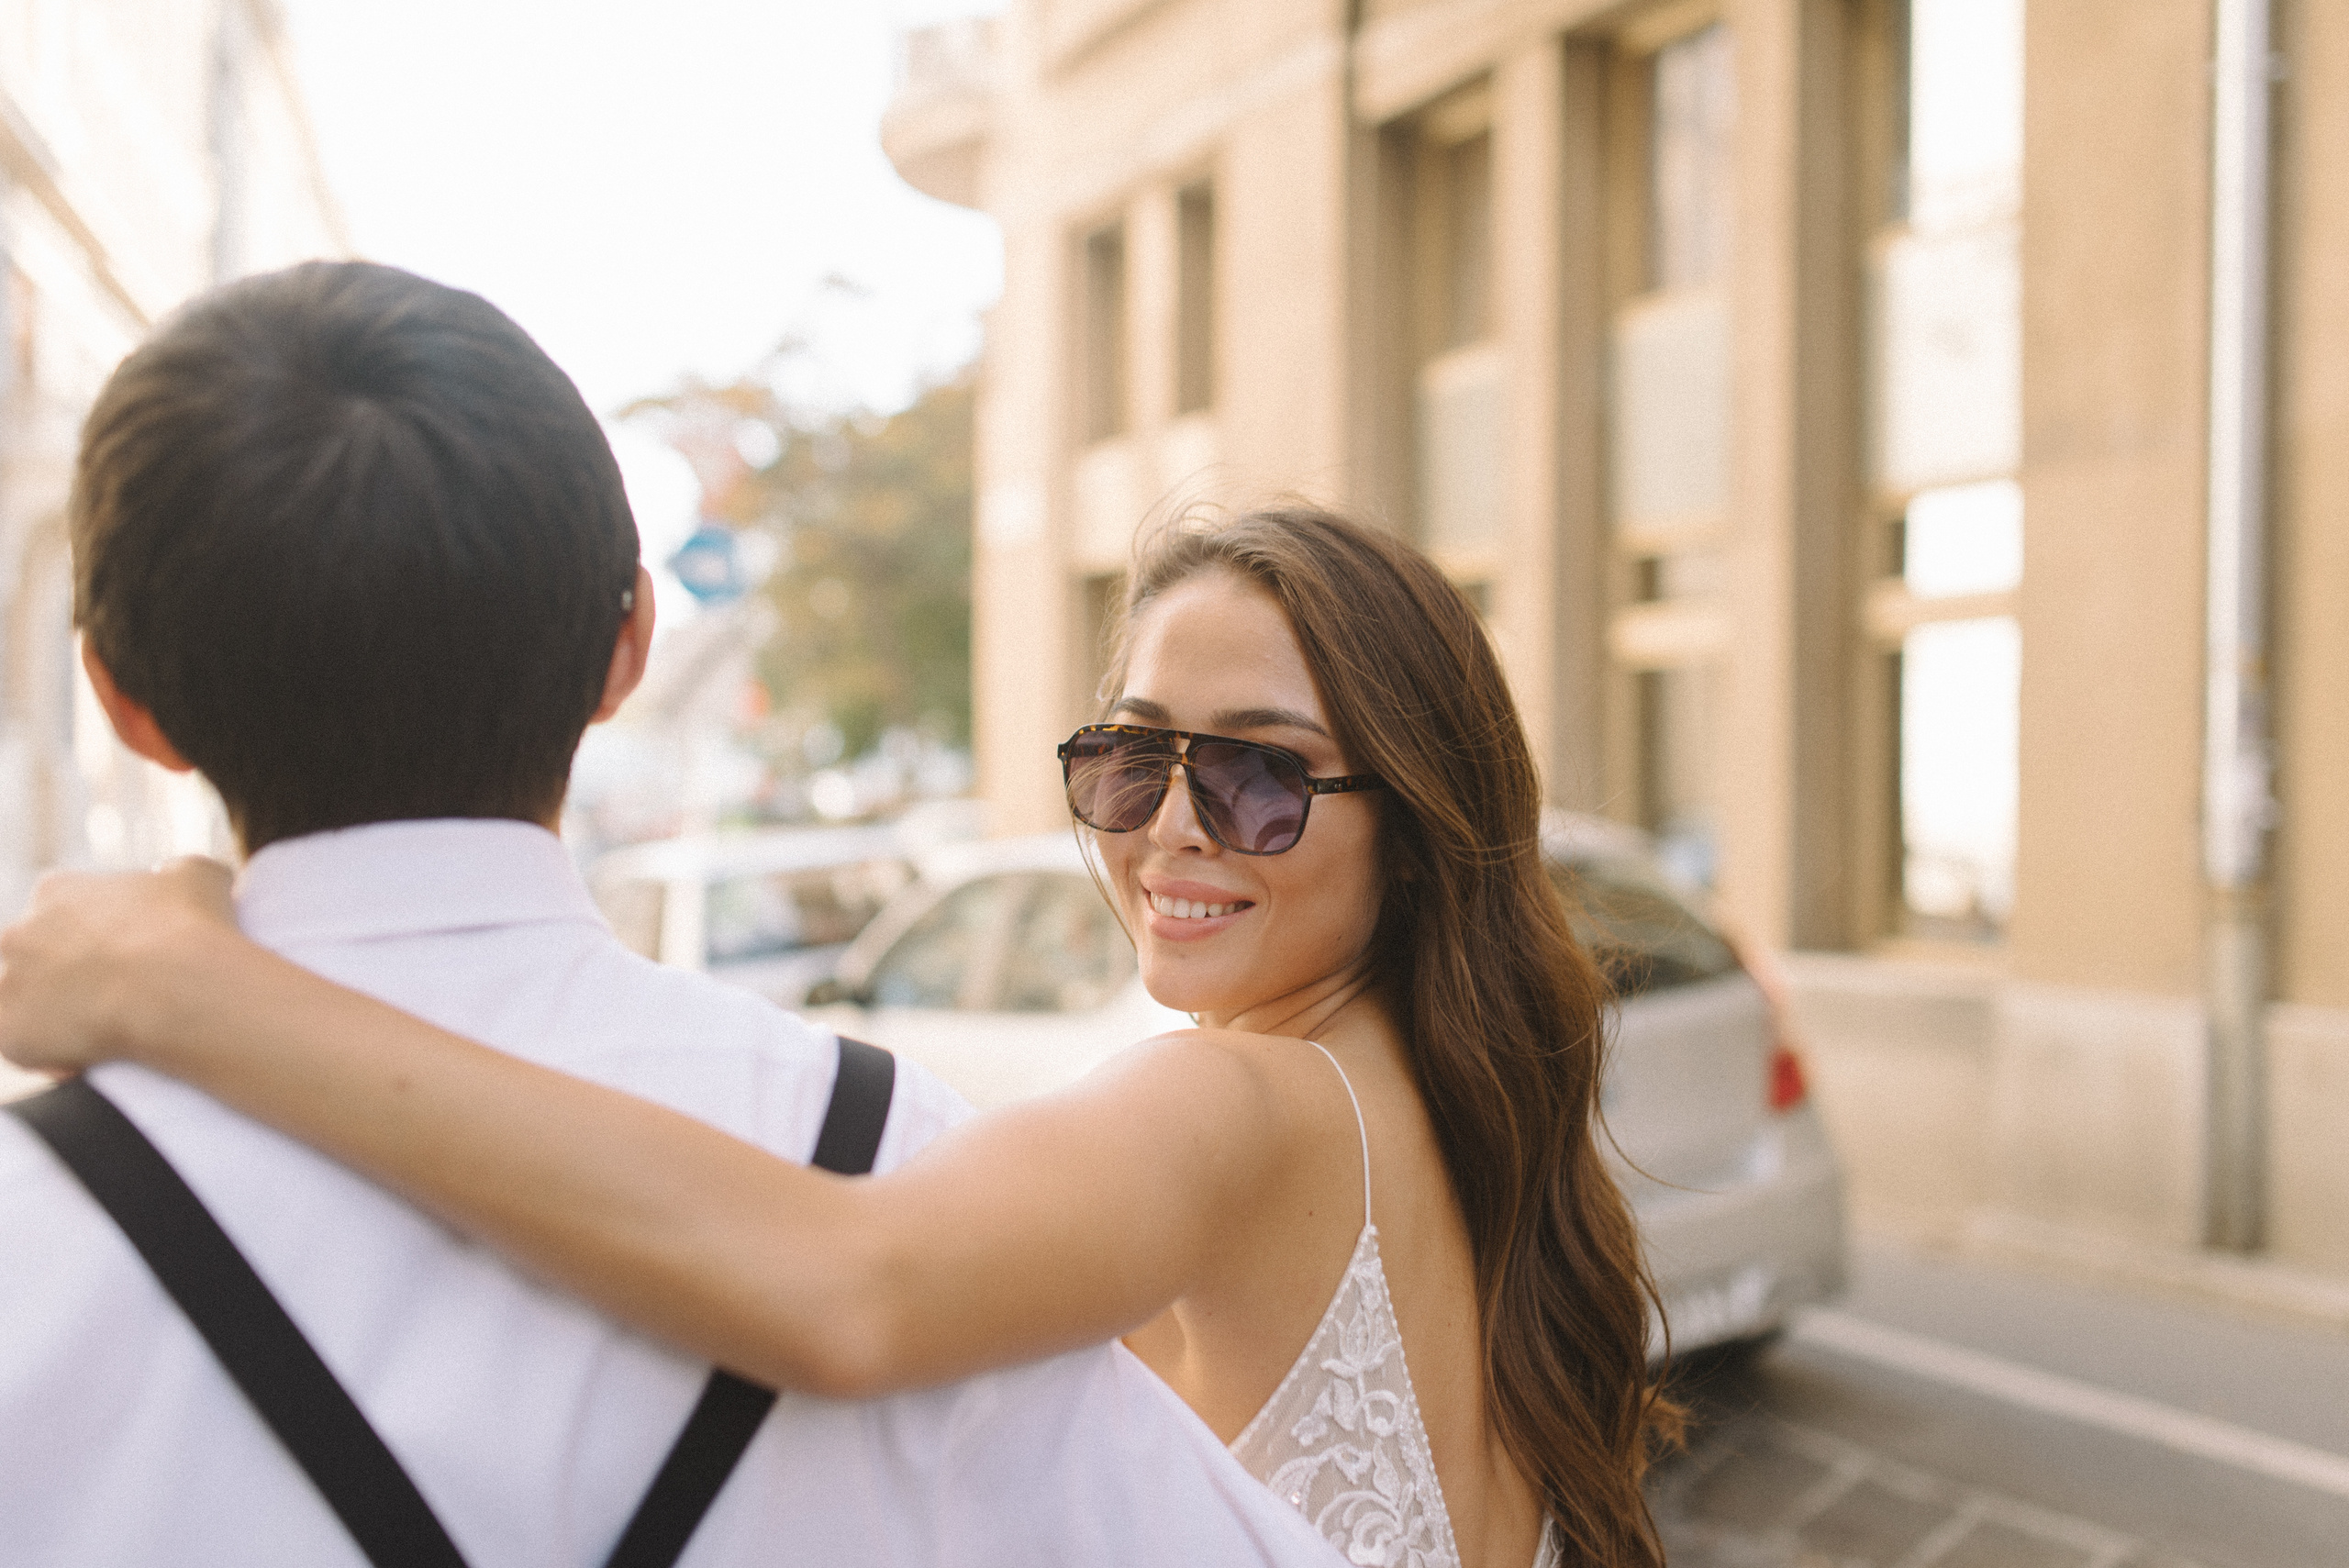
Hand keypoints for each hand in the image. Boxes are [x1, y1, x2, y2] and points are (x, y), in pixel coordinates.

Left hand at [0, 857, 236, 1073]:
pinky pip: (21, 1046)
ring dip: (51, 1012)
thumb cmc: (191, 928)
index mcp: (58, 890)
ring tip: (101, 1029)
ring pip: (21, 1000)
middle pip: (32, 952)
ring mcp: (10, 983)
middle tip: (112, 991)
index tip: (123, 949)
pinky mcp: (10, 1033)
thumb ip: (178, 871)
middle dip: (63, 970)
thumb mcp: (199, 875)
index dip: (91, 930)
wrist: (175, 989)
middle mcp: (20, 932)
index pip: (60, 906)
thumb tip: (179, 878)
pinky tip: (85, 1058)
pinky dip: (45, 1053)